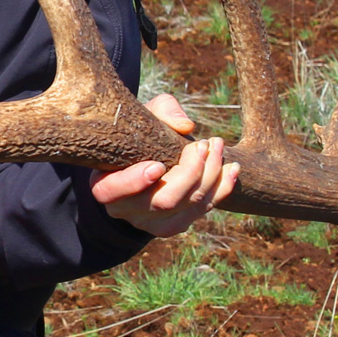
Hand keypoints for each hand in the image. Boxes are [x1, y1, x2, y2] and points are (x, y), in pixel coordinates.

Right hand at [89, 93, 237, 237]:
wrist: (148, 158)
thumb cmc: (141, 133)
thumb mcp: (144, 115)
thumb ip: (162, 111)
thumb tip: (185, 126)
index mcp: (105, 184)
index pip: (112, 190)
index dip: (134, 182)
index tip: (157, 165)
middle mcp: (125, 210)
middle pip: (162, 201)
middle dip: (190, 172)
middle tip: (203, 144)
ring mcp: (151, 223)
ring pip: (186, 206)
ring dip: (210, 177)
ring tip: (218, 147)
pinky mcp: (175, 225)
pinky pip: (202, 211)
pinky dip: (222, 189)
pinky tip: (232, 168)